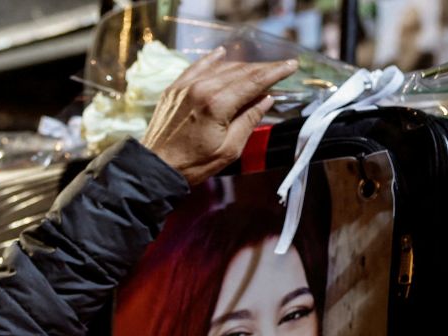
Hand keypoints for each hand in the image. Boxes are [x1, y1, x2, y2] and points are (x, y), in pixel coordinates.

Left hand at [143, 48, 298, 184]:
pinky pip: (196, 67)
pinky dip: (212, 60)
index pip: (254, 81)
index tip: (292, 65)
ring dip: (242, 66)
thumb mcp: (230, 149)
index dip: (276, 72)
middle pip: (240, 71)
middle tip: (281, 68)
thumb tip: (266, 99)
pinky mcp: (174, 90)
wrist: (156, 169)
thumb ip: (249, 120)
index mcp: (217, 104)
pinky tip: (222, 53)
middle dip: (263, 69)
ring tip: (258, 70)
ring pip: (221, 67)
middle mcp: (201, 89)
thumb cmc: (193, 165)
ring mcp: (185, 87)